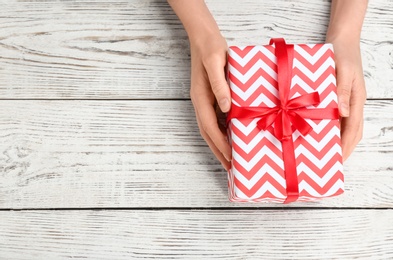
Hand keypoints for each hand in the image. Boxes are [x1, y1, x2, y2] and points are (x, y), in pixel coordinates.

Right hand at [190, 33, 231, 169]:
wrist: (204, 36)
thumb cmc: (211, 47)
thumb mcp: (215, 62)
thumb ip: (219, 85)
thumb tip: (226, 108)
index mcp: (201, 98)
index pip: (210, 128)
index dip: (220, 144)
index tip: (231, 158)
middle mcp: (201, 103)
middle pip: (208, 134)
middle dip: (219, 151)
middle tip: (230, 168)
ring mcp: (205, 101)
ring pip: (211, 129)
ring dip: (220, 145)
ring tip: (231, 159)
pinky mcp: (211, 96)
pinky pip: (216, 119)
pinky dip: (223, 132)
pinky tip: (232, 136)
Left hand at [327, 37, 366, 160]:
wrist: (342, 38)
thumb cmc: (342, 53)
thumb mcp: (342, 71)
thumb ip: (342, 91)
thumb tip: (342, 113)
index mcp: (356, 99)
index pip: (353, 129)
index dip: (346, 146)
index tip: (339, 160)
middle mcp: (352, 103)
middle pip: (351, 131)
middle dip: (343, 148)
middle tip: (331, 163)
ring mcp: (346, 100)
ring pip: (344, 125)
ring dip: (337, 139)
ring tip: (325, 152)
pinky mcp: (337, 96)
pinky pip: (336, 116)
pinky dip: (330, 127)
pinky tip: (320, 131)